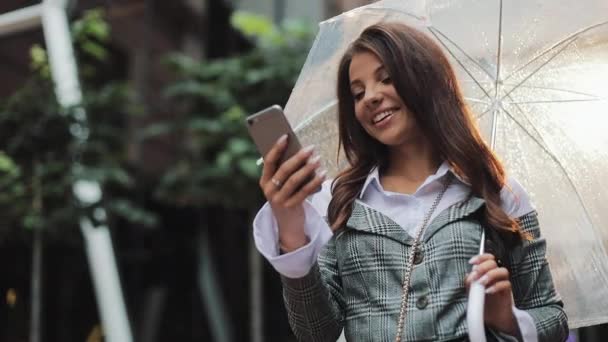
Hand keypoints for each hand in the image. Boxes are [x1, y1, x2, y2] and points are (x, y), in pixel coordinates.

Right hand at [259, 134, 326, 251]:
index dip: (276, 148)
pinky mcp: (290, 207)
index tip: (286, 136)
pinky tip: (323, 174)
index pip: (269, 161)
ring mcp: (278, 200)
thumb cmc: (288, 197)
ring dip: (308, 168)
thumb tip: (301, 151)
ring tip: (318, 159)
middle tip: (311, 148)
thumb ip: (287, 171)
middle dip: (298, 157)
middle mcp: (269, 190)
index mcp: (264, 180)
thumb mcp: (283, 184)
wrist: (288, 224)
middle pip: (284, 170)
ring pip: (294, 180)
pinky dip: (314, 182)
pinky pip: (304, 192)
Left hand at [465, 253, 520, 336]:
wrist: (491, 318)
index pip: (487, 258)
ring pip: (503, 271)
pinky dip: (496, 286)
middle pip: (494, 262)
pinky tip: (488, 291)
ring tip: (482, 283)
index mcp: (486, 272)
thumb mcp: (472, 292)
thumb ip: (470, 282)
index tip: (471, 262)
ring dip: (491, 274)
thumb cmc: (482, 302)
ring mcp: (502, 283)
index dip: (481, 257)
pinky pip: (507, 284)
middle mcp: (495, 275)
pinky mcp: (508, 293)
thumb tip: (469, 274)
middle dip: (484, 266)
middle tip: (476, 274)